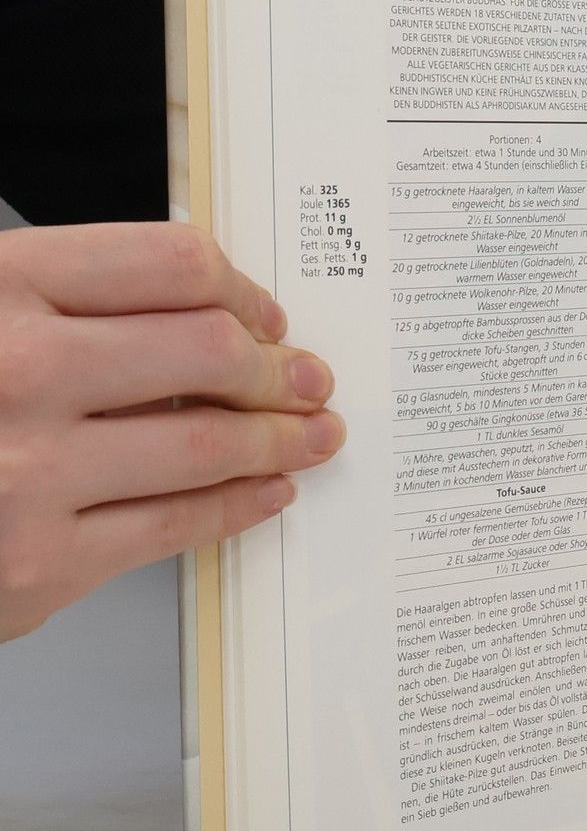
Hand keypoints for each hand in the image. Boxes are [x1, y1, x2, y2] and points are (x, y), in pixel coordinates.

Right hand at [0, 222, 343, 640]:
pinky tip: (264, 491)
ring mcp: (28, 474)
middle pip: (210, 350)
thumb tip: (194, 310)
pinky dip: (239, 504)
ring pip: (208, 443)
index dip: (240, 288)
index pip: (170, 265)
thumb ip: (56, 300)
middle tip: (308, 376)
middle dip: (280, 366)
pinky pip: (175, 526)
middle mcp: (16, 372)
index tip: (266, 312)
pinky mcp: (38, 566)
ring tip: (312, 432)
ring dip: (280, 438)